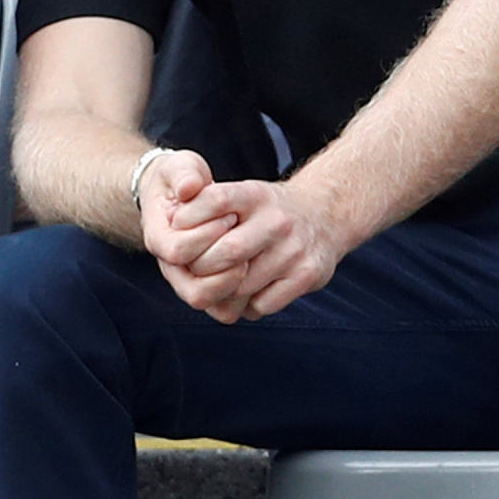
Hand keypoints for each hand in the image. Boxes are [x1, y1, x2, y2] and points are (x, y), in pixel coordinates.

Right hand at [135, 149, 245, 317]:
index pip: (178, 251)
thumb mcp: (181, 167)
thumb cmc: (183, 180)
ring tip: (253, 251)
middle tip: (244, 231)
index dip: (207, 234)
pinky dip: (246, 295)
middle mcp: (171, 269)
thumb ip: (183, 174)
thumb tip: (191, 187)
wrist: (183, 198)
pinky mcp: (211, 293)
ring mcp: (190, 284)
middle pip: (197, 289)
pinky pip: (229, 311)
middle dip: (228, 258)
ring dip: (240, 280)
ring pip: (216, 306)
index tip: (230, 213)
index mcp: (158, 238)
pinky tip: (257, 265)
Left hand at [170, 178, 345, 322]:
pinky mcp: (307, 276)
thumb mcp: (244, 195)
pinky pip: (261, 304)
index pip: (215, 200)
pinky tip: (247, 292)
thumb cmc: (267, 211)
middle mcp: (277, 220)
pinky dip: (247, 304)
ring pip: (242, 285)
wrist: (325, 215)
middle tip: (195, 270)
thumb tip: (173, 231)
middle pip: (226, 252)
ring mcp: (294, 249)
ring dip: (224, 290)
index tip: (179, 232)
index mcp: (255, 194)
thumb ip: (209, 207)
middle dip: (203, 266)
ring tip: (219, 283)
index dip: (189, 219)